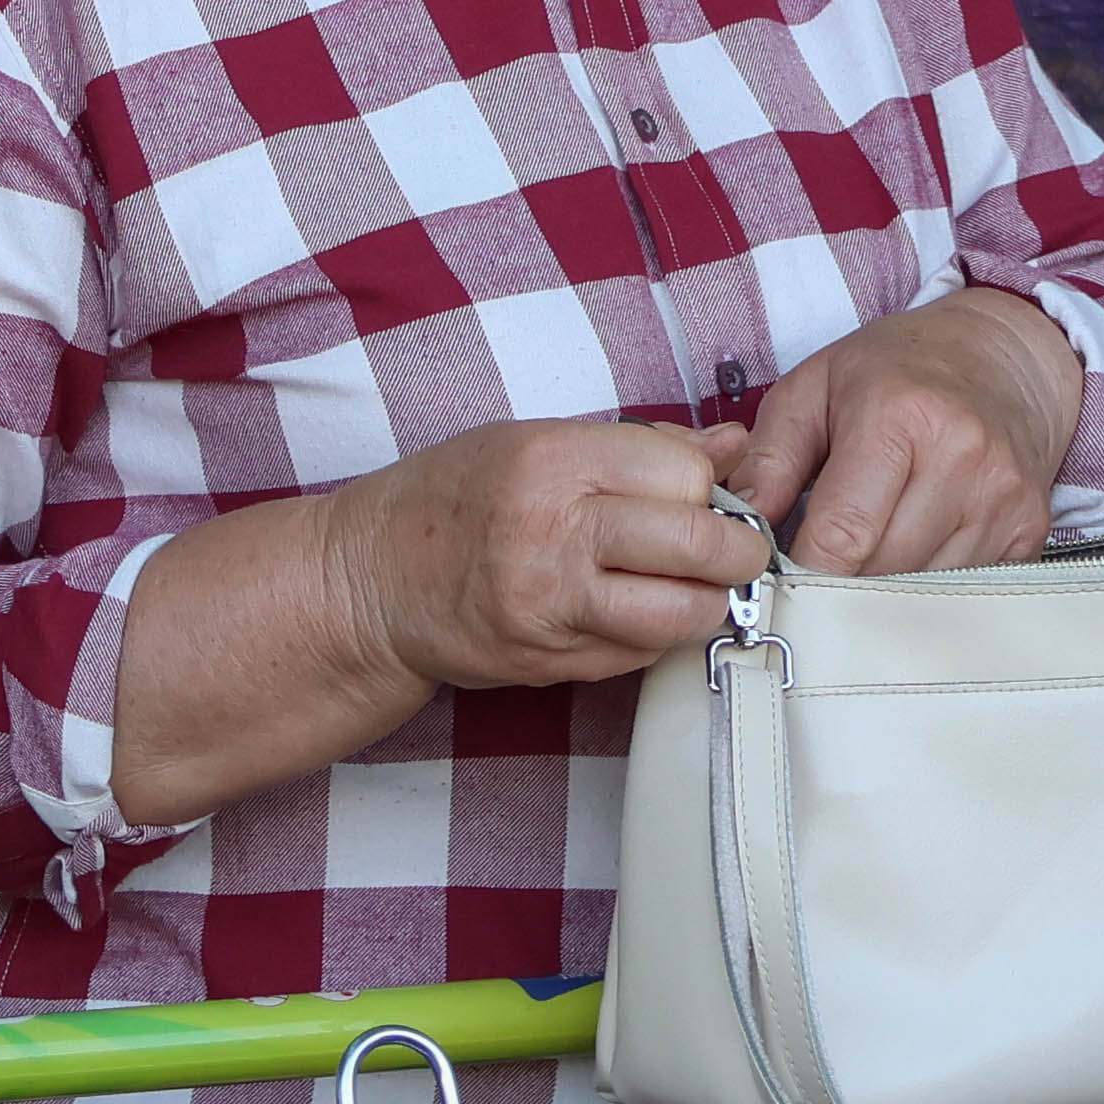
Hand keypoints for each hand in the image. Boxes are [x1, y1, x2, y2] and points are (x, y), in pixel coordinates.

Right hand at [308, 418, 768, 697]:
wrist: (366, 583)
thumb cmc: (448, 500)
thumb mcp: (530, 442)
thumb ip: (639, 445)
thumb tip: (733, 442)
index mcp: (552, 461)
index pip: (685, 474)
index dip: (706, 487)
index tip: (697, 494)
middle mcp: (554, 531)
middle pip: (698, 544)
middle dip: (737, 550)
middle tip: (737, 550)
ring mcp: (551, 605)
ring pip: (682, 613)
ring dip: (706, 603)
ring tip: (692, 586)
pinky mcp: (548, 661)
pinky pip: (640, 654)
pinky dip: (657, 636)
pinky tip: (636, 612)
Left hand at [733, 290, 1079, 576]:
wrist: (1003, 355)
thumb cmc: (901, 368)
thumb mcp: (815, 387)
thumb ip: (770, 458)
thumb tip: (738, 527)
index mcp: (900, 417)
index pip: (843, 536)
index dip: (802, 572)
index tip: (776, 580)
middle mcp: (963, 458)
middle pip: (882, 573)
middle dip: (840, 579)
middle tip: (818, 563)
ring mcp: (1003, 498)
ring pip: (923, 591)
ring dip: (886, 584)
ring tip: (870, 545)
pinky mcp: (1030, 528)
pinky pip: (965, 589)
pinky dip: (930, 582)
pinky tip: (917, 546)